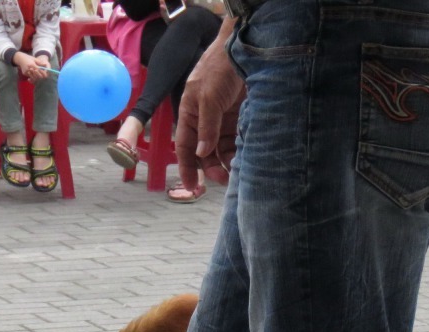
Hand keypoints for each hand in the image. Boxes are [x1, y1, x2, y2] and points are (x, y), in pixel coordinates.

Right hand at [15, 51, 46, 81]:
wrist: (20, 58)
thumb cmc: (28, 58)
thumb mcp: (35, 59)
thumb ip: (40, 62)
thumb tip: (45, 64)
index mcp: (32, 64)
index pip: (38, 70)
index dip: (42, 72)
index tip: (45, 73)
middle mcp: (28, 68)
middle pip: (36, 75)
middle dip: (40, 75)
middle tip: (43, 75)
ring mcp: (26, 71)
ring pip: (33, 77)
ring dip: (36, 77)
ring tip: (39, 75)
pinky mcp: (24, 73)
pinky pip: (30, 76)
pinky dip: (33, 76)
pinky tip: (34, 75)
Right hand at [175, 27, 243, 190]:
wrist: (244, 48)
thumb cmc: (219, 67)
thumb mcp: (208, 98)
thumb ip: (206, 126)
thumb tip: (201, 153)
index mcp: (189, 114)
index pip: (184, 147)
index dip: (187, 167)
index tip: (192, 186)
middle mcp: (204, 119)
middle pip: (204, 151)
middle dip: (211, 167)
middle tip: (223, 180)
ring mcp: (222, 118)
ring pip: (221, 148)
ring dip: (226, 161)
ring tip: (236, 171)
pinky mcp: (238, 116)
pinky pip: (236, 139)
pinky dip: (239, 150)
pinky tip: (244, 157)